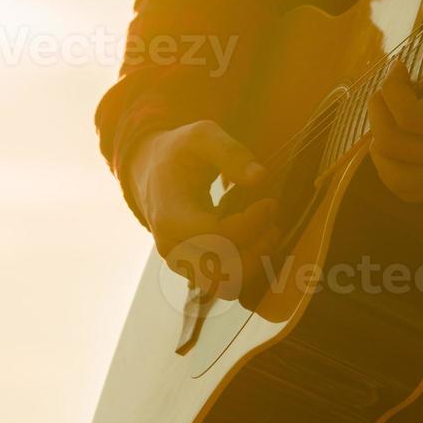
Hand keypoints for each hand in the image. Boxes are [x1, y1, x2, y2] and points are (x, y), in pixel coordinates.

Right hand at [124, 121, 278, 292]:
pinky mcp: (192, 269)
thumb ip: (231, 153)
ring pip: (225, 286)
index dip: (251, 224)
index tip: (269, 203)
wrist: (150, 171)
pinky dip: (247, 267)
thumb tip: (261, 178)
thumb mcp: (202, 136)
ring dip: (254, 263)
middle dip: (257, 249)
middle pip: (222, 273)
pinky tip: (256, 238)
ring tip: (268, 232)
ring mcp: (181, 263)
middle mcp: (172, 248)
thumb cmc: (179, 152)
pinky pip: (225, 283)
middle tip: (272, 220)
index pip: (218, 236)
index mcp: (170, 216)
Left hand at [367, 38, 422, 202]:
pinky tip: (395, 147)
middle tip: (386, 87)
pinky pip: (412, 192)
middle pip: (395, 145)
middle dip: (379, 111)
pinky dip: (392, 172)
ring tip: (385, 117)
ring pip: (396, 177)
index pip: (412, 116)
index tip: (400, 66)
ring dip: (380, 145)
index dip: (393, 88)